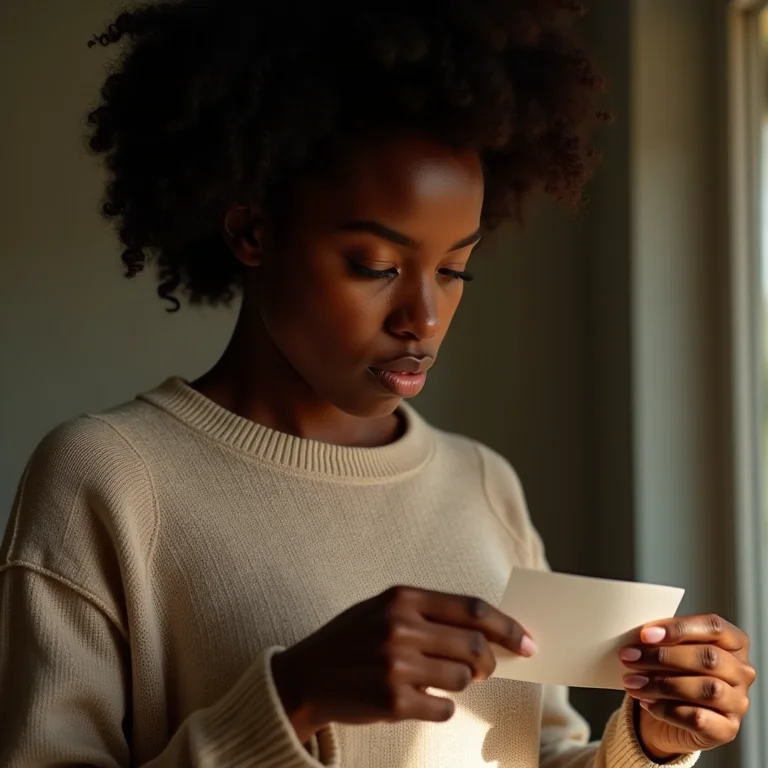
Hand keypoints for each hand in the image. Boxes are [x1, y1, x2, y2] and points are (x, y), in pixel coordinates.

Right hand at [271, 586, 535, 743]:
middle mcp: (400, 627)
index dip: (506, 626)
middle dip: (488, 662)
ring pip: (462, 679)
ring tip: (432, 679)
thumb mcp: (383, 609)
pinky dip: (440, 707)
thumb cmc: (352, 640)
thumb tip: (486, 632)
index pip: (472, 608)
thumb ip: (429, 613)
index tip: (528, 642)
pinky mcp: (392, 702)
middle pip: (474, 646)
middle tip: (484, 669)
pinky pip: (444, 708)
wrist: (303, 677)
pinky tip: (417, 699)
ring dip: (458, 683)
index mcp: (401, 598)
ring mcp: (396, 666)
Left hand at [619, 614, 755, 760]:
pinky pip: (698, 718)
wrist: (671, 716)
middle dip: (663, 656)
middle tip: (629, 657)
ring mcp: (737, 702)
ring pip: (705, 689)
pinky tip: (646, 703)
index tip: (645, 634)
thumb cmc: (672, 672)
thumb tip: (639, 636)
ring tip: (632, 682)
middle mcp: (741, 671)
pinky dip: (666, 709)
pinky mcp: (727, 729)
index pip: (713, 627)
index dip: (679, 628)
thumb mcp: (669, 649)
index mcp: (733, 642)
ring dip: (661, 683)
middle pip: (708, 658)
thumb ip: (662, 639)